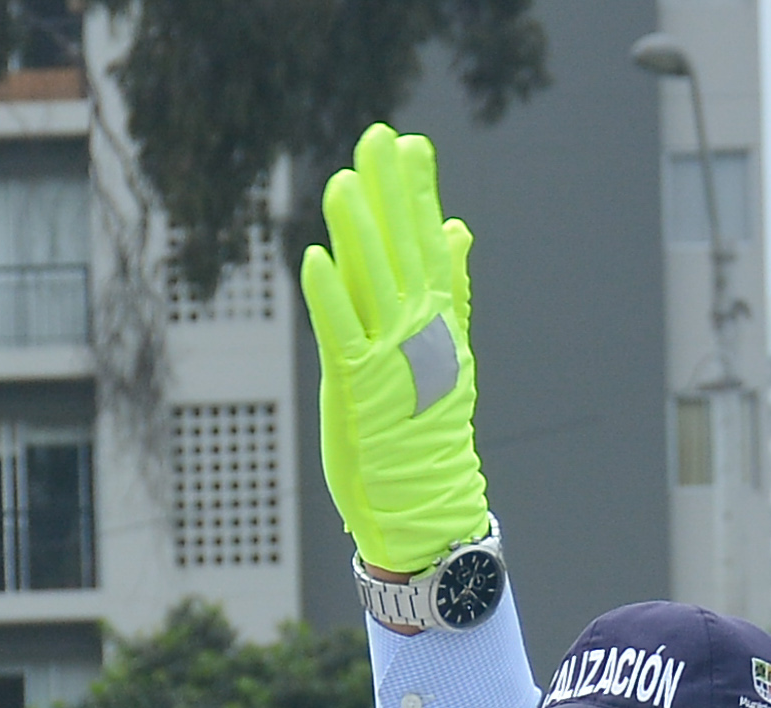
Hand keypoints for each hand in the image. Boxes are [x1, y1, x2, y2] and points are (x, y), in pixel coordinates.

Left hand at [299, 122, 488, 575]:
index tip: (411, 146)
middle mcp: (418, 332)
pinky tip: (313, 257)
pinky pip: (340, 331)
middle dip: (390, 193)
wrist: (424, 505)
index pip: (429, 245)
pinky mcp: (359, 387)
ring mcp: (390, 358)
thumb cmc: (424, 432)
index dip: (419, 195)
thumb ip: (448, 287)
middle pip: (402, 249)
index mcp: (437, 323)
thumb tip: (457, 230)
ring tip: (342, 181)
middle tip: (378, 138)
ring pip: (372, 281)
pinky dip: (328, 294)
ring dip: (357, 230)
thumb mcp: (443, 352)